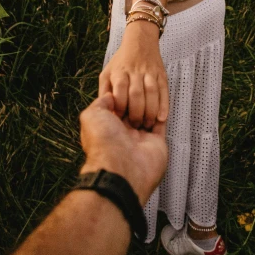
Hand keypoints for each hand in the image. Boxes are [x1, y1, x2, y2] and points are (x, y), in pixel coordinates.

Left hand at [79, 91, 167, 205]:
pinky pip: (161, 126)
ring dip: (150, 106)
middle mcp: (124, 134)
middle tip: (141, 91)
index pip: (118, 107)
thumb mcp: (92, 116)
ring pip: (147, 116)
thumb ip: (100, 103)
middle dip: (137, 101)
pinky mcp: (156, 143)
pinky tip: (160, 106)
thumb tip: (109, 95)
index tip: (127, 86)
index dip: (122, 96)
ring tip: (150, 98)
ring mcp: (140, 139)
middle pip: (133, 111)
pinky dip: (162, 115)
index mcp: (108, 127)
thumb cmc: (103, 143)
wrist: (120, 167)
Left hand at [98, 36, 168, 129]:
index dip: (120, 106)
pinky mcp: (162, 75)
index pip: (120, 90)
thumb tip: (105, 111)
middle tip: (135, 126)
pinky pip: (164, 91)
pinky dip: (164, 105)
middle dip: (136, 113)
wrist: (140, 41)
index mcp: (119, 72)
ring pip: (152, 93)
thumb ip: (104, 91)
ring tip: (147, 124)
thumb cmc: (120, 62)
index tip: (119, 119)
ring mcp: (150, 73)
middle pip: (136, 94)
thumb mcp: (106, 73)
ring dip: (150, 111)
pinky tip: (161, 118)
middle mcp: (135, 72)